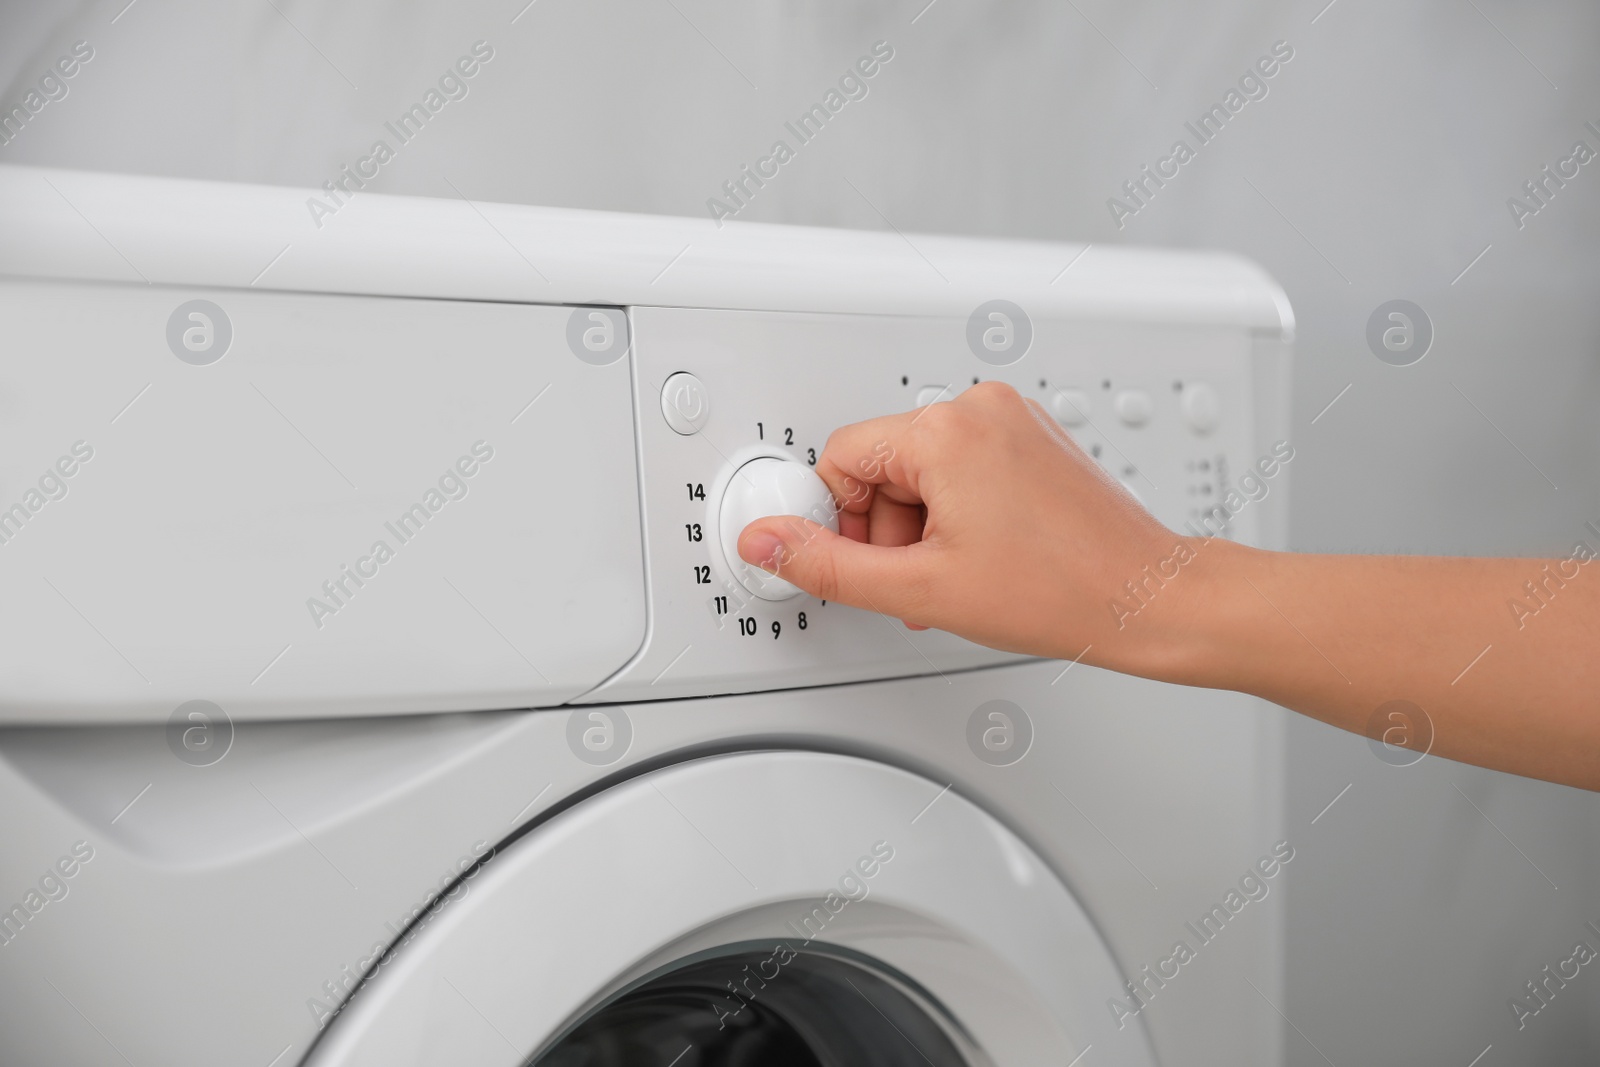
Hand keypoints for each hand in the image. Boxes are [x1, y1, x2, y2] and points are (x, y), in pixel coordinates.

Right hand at [735, 382, 1216, 674]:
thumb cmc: (1060, 590)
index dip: (841, 521)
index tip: (869, 562)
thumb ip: (826, 564)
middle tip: (920, 579)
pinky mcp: (1035, 438)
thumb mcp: (918, 588)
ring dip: (922, 526)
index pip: (841, 457)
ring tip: (958, 574)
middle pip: (882, 463)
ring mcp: (1014, 419)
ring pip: (922, 469)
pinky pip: (965, 466)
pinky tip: (984, 556)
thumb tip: (765, 541)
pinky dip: (958, 512)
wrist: (1145, 598)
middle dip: (886, 528)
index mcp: (946, 429)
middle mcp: (981, 407)